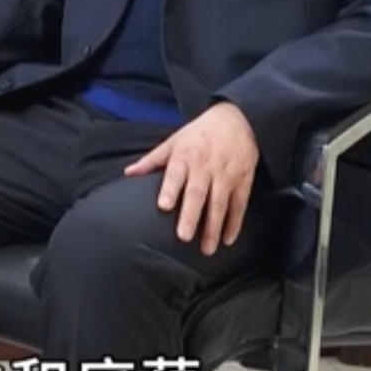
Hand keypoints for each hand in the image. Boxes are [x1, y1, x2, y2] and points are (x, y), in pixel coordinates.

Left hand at [123, 102, 259, 255]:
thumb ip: (152, 160)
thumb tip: (128, 173)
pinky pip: (239, 205)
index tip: (164, 206)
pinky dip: (234, 223)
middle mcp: (206, 167)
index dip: (170, 190)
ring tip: (207, 249)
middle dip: (191, 215)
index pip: (176, 174)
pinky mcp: (243, 181)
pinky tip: (227, 240)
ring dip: (213, 228)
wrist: (238, 120)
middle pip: (198, 193)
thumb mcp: (174, 141)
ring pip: (220, 204)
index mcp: (185, 156)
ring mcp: (226, 175)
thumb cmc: (199, 134)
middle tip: (184, 237)